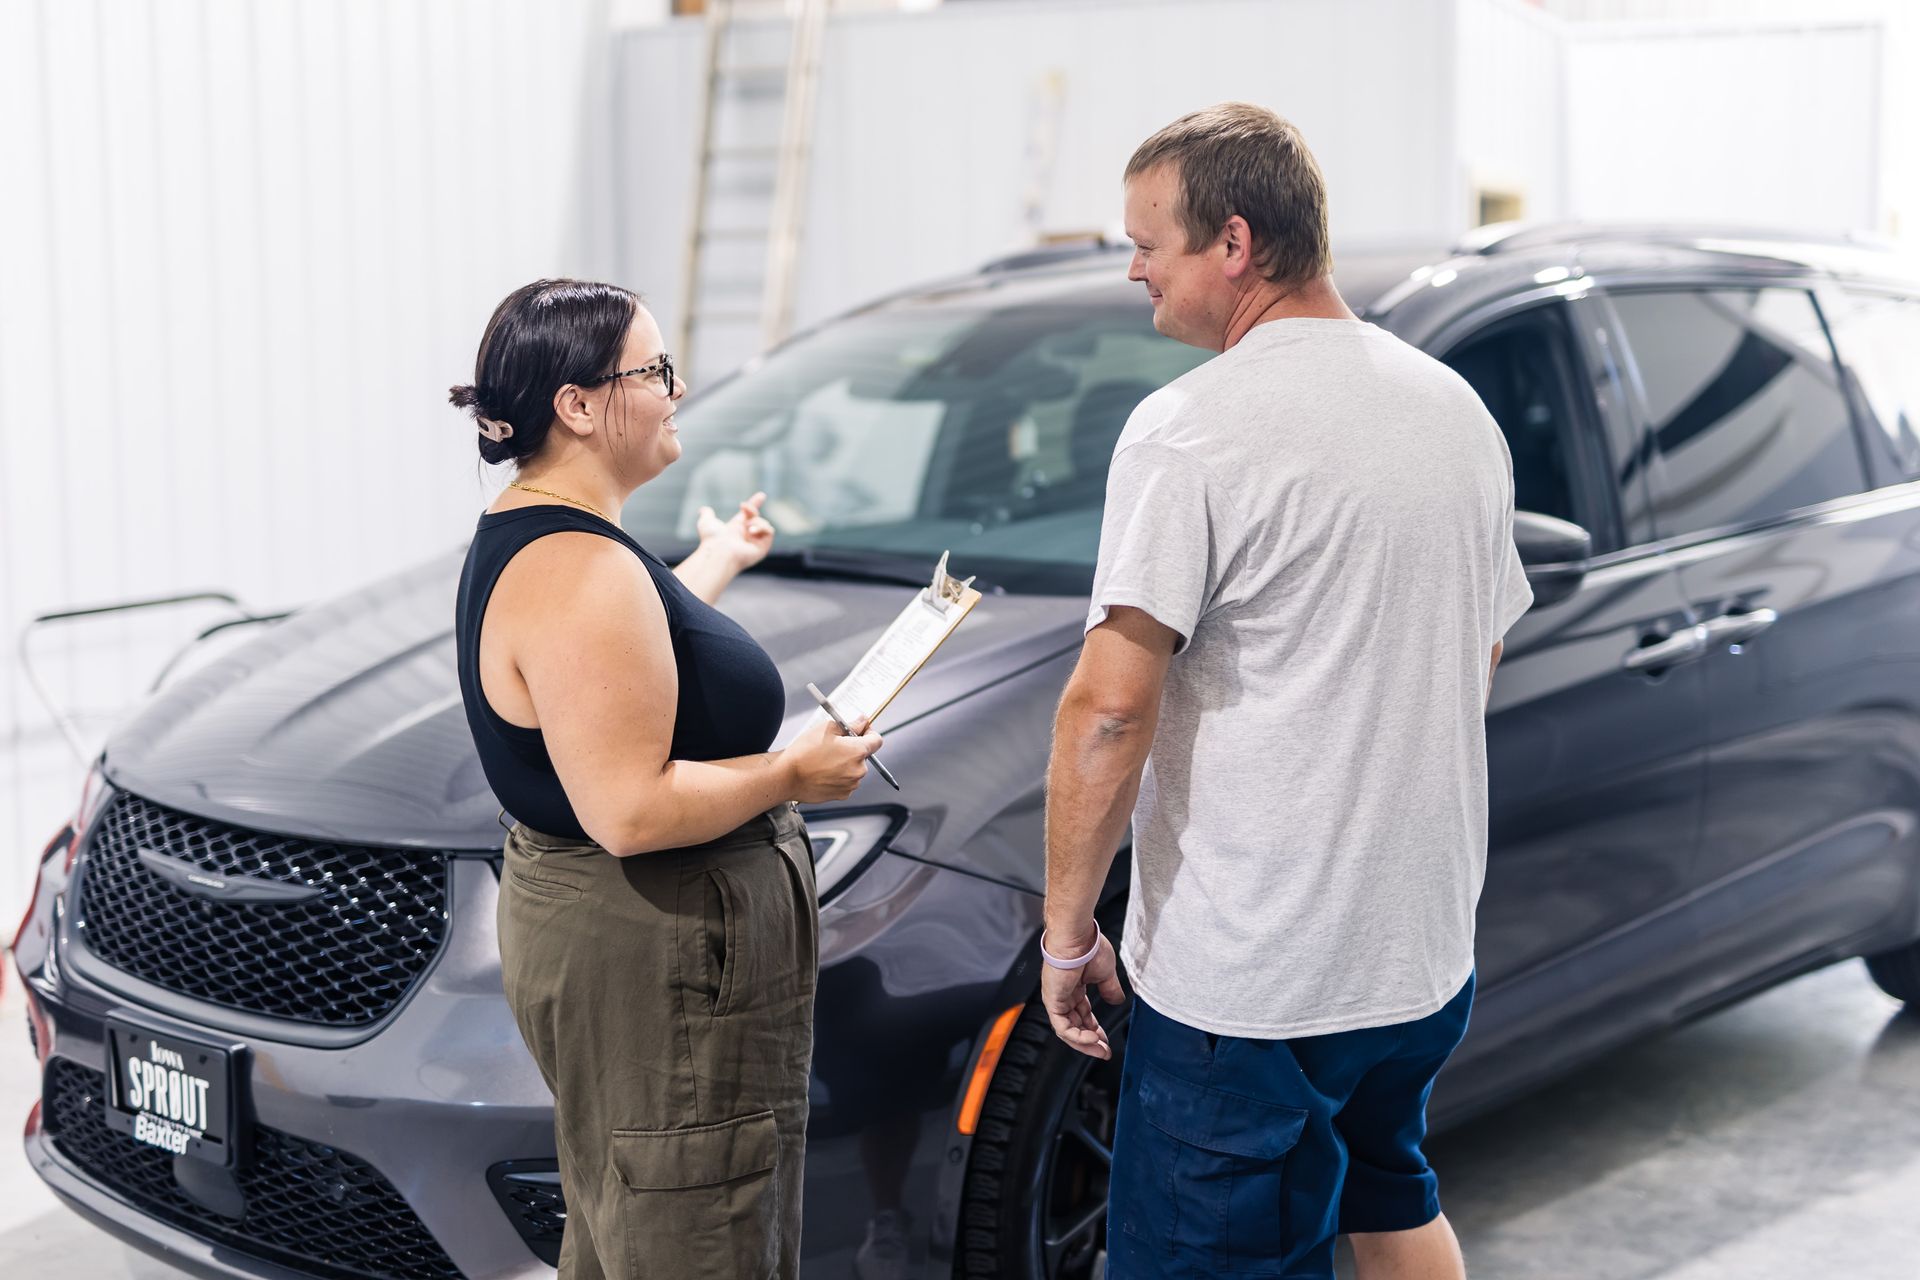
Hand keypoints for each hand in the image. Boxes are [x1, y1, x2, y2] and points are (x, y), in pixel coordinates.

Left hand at [696, 491, 775, 570]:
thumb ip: (707, 515)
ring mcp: (755, 542)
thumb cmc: (712, 539)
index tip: (761, 495)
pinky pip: (769, 532)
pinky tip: (751, 531)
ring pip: (764, 524)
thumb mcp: (706, 522)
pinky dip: (762, 527)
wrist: (718, 552)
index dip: (754, 505)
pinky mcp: (762, 548)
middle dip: (752, 508)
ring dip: (756, 521)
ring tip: (746, 528)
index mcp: (736, 529)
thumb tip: (703, 509)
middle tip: (742, 506)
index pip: (749, 515)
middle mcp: (747, 536)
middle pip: (757, 517)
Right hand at [784, 715, 882, 802]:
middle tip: (834, 745)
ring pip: (855, 769)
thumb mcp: (827, 729)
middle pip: (865, 756)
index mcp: (858, 751)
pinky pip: (846, 782)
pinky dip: (839, 777)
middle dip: (853, 749)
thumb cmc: (804, 752)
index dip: (869, 732)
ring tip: (825, 760)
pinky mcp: (842, 795)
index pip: (877, 740)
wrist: (786, 776)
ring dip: (846, 764)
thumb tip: (862, 721)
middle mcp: (859, 770)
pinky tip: (823, 771)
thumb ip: (851, 725)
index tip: (860, 730)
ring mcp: (851, 785)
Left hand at [1040, 928, 1123, 1058]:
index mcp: (1074, 987)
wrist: (1077, 938)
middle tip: (1104, 1052)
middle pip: (1075, 1026)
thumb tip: (1117, 1001)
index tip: (1105, 1040)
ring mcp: (1056, 999)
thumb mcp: (1105, 973)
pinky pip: (1063, 1027)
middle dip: (1091, 1042)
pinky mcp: (1053, 1002)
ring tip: (1101, 1050)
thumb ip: (1110, 989)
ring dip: (1085, 1044)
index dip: (1095, 1029)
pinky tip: (1093, 1039)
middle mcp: (1063, 994)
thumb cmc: (1089, 947)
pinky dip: (1078, 1036)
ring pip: (1068, 1031)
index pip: (1082, 1015)